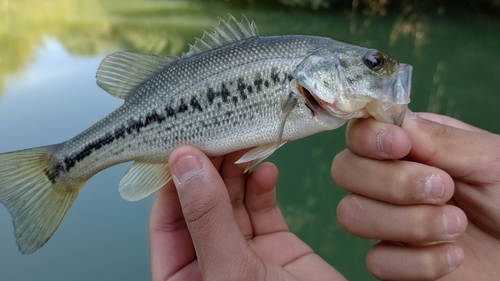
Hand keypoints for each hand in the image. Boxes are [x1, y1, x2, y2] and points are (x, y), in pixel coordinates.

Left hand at [150, 146, 345, 280]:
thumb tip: (183, 164)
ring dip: (237, 172)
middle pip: (201, 205)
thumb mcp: (231, 272)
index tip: (181, 143)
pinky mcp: (277, 246)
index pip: (166, 221)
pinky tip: (265, 170)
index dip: (172, 181)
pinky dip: (263, 187)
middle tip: (217, 132)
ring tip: (242, 144)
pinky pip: (263, 209)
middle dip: (209, 170)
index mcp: (181, 278)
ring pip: (232, 202)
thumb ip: (206, 219)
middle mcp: (208, 262)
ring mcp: (244, 252)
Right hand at [332, 111, 499, 279]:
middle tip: (443, 189)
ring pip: (351, 215)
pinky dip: (418, 261)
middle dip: (391, 182)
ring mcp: (387, 222)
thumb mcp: (490, 160)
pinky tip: (454, 256)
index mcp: (409, 148)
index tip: (400, 145)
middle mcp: (388, 182)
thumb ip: (440, 139)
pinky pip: (376, 262)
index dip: (368, 138)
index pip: (359, 133)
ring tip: (456, 223)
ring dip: (407, 222)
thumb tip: (393, 119)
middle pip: (344, 171)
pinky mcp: (394, 263)